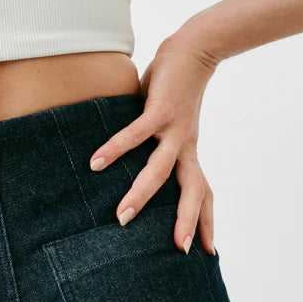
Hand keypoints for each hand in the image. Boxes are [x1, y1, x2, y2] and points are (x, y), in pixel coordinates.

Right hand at [88, 37, 219, 254]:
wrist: (193, 50)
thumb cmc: (176, 88)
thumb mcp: (171, 124)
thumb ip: (156, 144)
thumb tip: (129, 163)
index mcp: (190, 152)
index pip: (204, 193)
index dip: (206, 220)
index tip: (207, 251)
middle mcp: (187, 146)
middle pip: (193, 190)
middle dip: (186, 220)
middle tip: (178, 250)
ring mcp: (175, 129)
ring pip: (160, 170)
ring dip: (141, 195)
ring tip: (121, 218)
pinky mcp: (160, 111)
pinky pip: (135, 135)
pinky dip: (115, 149)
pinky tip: (95, 163)